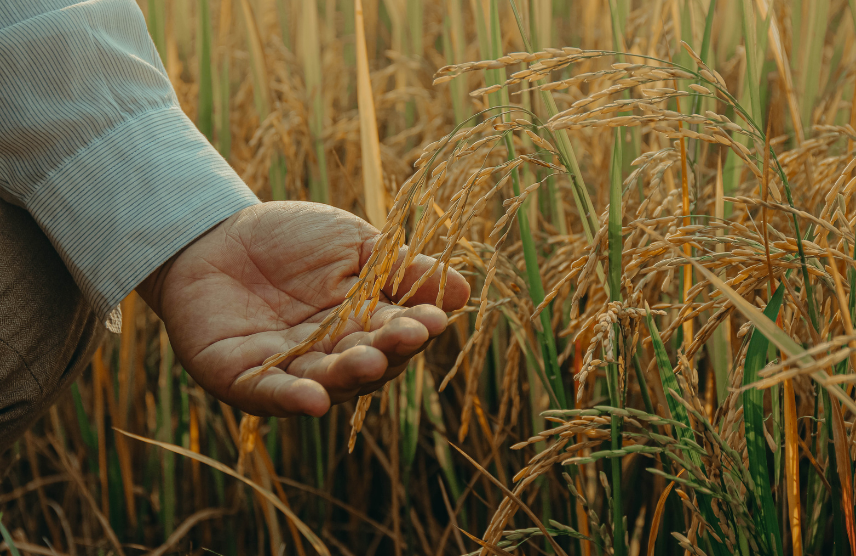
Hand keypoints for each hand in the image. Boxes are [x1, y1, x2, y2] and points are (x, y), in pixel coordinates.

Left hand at [137, 201, 468, 417]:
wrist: (213, 231)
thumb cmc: (290, 238)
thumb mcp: (353, 244)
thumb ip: (400, 268)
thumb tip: (463, 290)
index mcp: (361, 324)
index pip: (395, 333)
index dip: (414, 329)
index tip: (433, 319)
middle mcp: (330, 355)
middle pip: (366, 363)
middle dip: (386, 352)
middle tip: (405, 337)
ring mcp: (288, 369)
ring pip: (325, 381)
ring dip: (347, 376)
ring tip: (368, 360)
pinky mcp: (242, 378)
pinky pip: (270, 393)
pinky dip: (292, 398)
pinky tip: (315, 399)